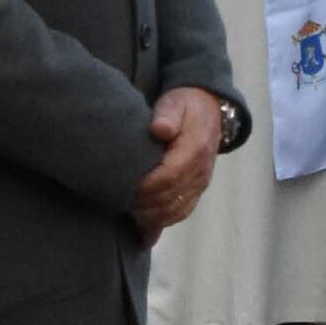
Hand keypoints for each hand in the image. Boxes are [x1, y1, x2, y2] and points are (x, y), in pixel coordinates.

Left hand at [131, 90, 226, 240]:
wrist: (209, 113)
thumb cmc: (185, 107)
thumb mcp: (176, 102)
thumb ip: (167, 114)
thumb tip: (160, 129)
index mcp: (195, 150)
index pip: (169, 176)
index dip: (145, 185)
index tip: (123, 185)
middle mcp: (200, 172)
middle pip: (169, 198)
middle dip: (142, 203)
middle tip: (117, 200)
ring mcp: (200, 184)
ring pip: (175, 211)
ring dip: (149, 216)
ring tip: (126, 211)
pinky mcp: (196, 192)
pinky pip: (180, 213)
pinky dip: (160, 221)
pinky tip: (140, 222)